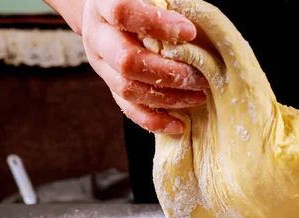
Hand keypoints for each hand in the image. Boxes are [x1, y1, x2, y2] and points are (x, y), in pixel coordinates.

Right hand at [82, 0, 207, 133]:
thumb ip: (167, 5)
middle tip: (200, 77)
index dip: (156, 24)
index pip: (123, 12)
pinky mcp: (111, 88)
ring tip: (199, 96)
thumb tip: (197, 27)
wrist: (109, 15)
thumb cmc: (141, 2)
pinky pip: (129, 110)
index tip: (190, 32)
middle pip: (126, 60)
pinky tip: (180, 124)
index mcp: (103, 5)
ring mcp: (102, 66)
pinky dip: (155, 121)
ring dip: (168, 97)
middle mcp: (98, 37)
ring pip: (128, 89)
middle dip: (168, 73)